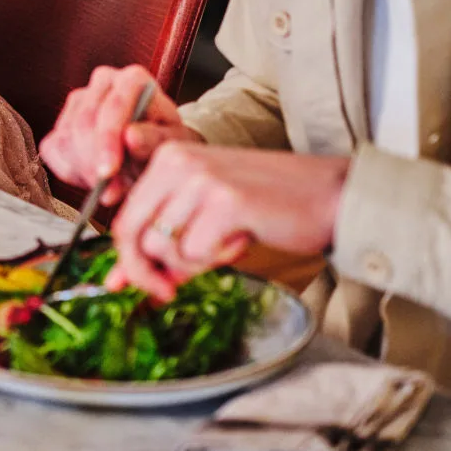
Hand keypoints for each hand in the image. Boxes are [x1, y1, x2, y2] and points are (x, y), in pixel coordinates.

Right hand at [38, 65, 200, 205]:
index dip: (107, 141)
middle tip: (110, 192)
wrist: (153, 151)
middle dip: (93, 162)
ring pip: (66, 138)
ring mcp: (78, 100)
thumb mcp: (171, 144)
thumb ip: (153, 140)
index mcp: (132, 79)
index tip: (109, 172)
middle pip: (84, 123)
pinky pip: (53, 149)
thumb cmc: (165, 144)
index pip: (112, 107)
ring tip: (111, 186)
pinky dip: (71, 171)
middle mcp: (103, 82)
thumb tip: (130, 137)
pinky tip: (94, 177)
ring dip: (85, 170)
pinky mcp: (61, 122)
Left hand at [108, 143, 349, 301]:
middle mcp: (176, 161)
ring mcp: (200, 179)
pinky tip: (243, 239)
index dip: (129, 261)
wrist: (330, 193)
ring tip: (225, 245)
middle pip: (132, 235)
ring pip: (164, 248)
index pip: (123, 219)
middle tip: (167, 293)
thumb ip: (164, 241)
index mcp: (167, 157)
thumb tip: (120, 282)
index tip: (145, 284)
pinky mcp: (225, 201)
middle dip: (145, 274)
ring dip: (192, 264)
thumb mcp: (205, 215)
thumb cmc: (268, 205)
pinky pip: (196, 253)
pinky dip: (218, 259)